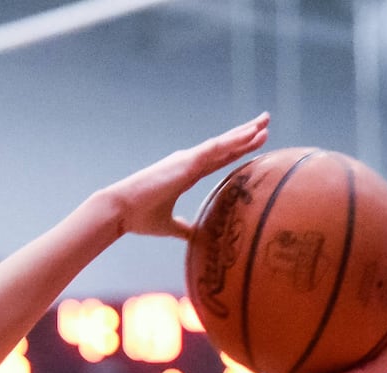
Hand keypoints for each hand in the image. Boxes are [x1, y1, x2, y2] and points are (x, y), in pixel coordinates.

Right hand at [101, 113, 269, 238]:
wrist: (121, 210)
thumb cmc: (139, 218)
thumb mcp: (167, 226)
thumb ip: (183, 228)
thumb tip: (194, 235)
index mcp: (186, 174)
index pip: (218, 160)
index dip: (236, 151)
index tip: (253, 143)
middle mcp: (188, 162)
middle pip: (224, 146)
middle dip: (245, 135)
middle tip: (265, 122)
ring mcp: (187, 160)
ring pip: (223, 143)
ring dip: (245, 133)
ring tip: (265, 122)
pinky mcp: (186, 162)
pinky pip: (216, 148)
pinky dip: (234, 140)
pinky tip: (250, 133)